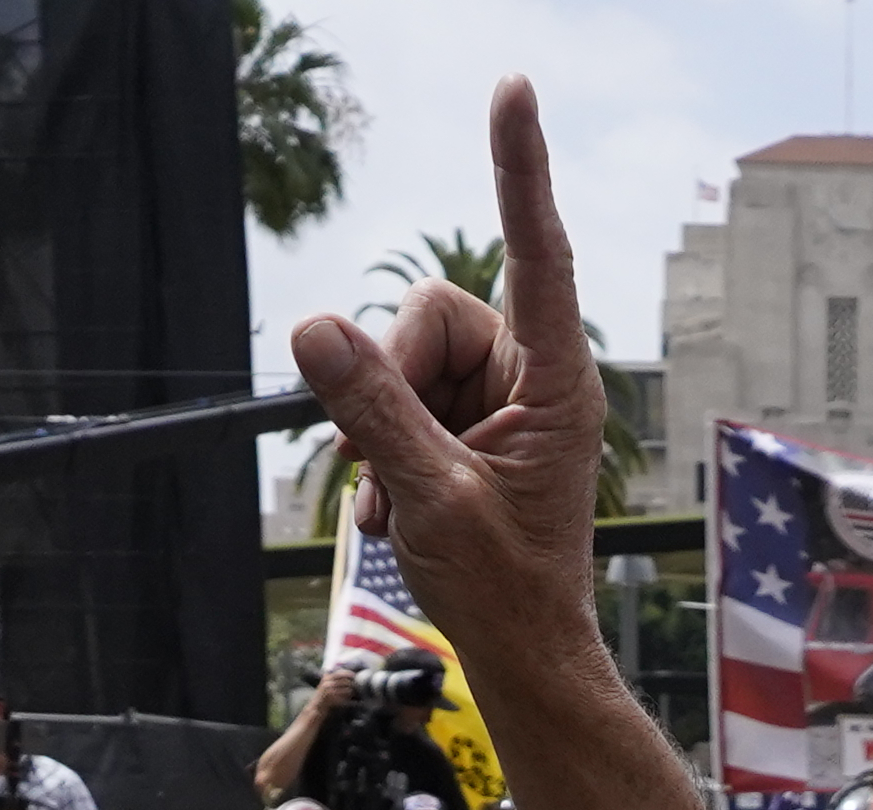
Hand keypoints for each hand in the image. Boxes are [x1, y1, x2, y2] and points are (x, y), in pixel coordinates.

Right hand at [285, 81, 606, 660]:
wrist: (521, 655)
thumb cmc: (505, 588)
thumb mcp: (430, 497)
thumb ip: (372, 409)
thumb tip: (315, 326)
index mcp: (557, 381)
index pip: (537, 251)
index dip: (519, 168)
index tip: (514, 90)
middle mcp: (533, 374)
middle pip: (427, 315)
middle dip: (389, 383)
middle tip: (390, 465)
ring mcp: (498, 398)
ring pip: (402, 359)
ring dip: (381, 430)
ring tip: (396, 501)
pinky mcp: (467, 425)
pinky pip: (397, 400)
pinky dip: (383, 453)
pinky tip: (394, 510)